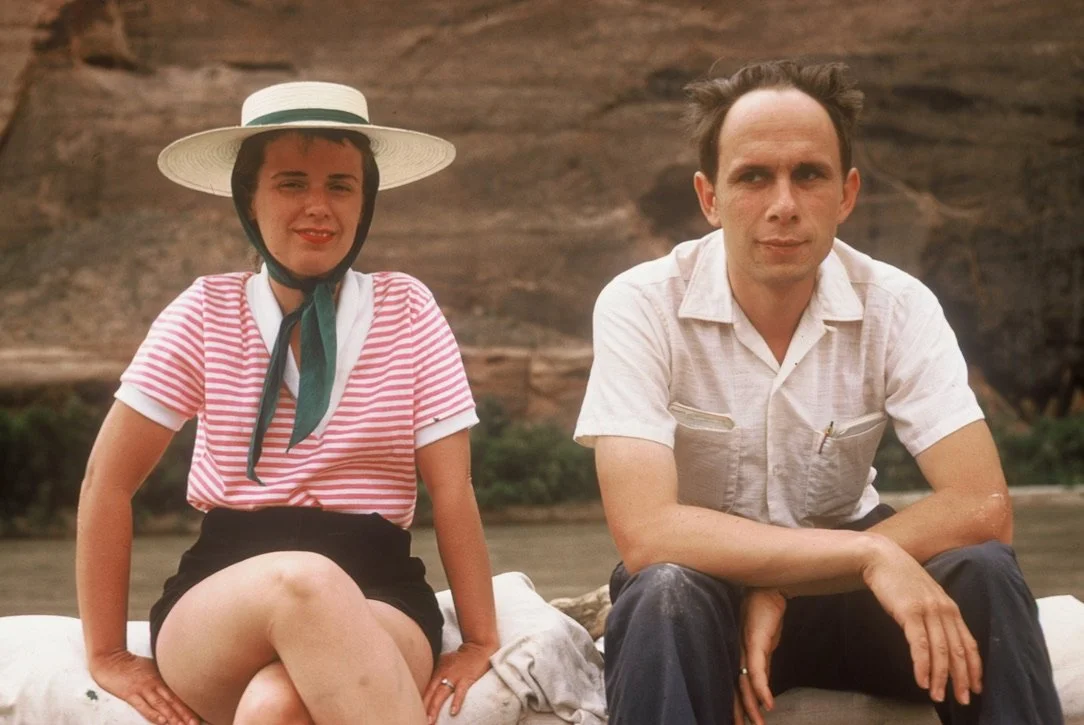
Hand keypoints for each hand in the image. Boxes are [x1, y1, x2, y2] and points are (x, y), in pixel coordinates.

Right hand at [88, 649, 198, 724]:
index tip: (200, 714)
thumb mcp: (152, 666)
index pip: (178, 693)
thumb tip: (176, 682)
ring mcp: (144, 688)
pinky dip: (154, 714)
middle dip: (185, 713)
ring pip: (161, 705)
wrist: (110, 660)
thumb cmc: (131, 664)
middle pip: (173, 700)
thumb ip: (163, 676)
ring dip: (173, 716)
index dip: (189, 705)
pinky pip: (144, 706)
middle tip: (196, 723)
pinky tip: (162, 721)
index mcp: (162, 677)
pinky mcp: (131, 694)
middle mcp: (155, 683)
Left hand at [422, 640, 497, 723]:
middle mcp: (443, 674)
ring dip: (434, 708)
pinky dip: (456, 702)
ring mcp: (454, 676)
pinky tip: (453, 712)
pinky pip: (460, 692)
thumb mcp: (444, 662)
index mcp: (437, 672)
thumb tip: (428, 685)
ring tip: (430, 720)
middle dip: (424, 708)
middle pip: (430, 693)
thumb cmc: (460, 658)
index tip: (414, 713)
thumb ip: (437, 674)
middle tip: (419, 721)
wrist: (477, 647)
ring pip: (441, 694)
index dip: (419, 702)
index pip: (425, 690)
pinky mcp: (466, 678)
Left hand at [735, 588, 785, 724]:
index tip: (738, 723)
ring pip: (745, 684)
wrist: (768, 589)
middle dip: (738, 713)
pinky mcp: (755, 642)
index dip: (735, 706)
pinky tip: (767, 704)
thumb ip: (762, 662)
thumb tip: (763, 681)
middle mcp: (738, 655)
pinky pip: (758, 670)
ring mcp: (745, 649)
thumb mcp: (765, 644)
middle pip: (735, 689)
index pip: (735, 686)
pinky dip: (762, 689)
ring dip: (751, 708)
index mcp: (739, 656)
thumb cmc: (765, 615)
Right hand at [862, 535, 982, 704]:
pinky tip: (921, 680)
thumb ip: (936, 616)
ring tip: (938, 696)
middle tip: (962, 700)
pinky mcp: (910, 612)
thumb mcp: (926, 597)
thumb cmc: (901, 579)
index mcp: (950, 608)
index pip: (969, 643)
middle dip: (962, 678)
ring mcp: (928, 611)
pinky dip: (922, 665)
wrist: (882, 558)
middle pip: (958, 650)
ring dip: (940, 677)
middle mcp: (944, 610)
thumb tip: (940, 641)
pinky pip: (919, 645)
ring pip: (940, 651)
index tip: (977, 687)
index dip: (974, 667)